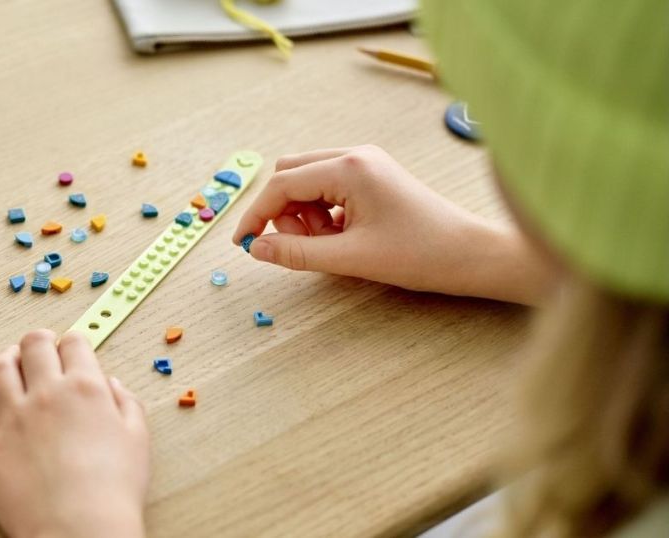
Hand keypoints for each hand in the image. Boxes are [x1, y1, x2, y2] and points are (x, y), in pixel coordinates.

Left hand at [0, 330, 148, 537]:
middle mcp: (46, 394)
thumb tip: (111, 385)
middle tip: (39, 343)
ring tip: (8, 360)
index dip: (73, 342)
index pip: (74, 344)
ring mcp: (11, 418)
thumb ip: (126, 404)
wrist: (80, 530)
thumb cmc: (114, 490)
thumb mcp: (138, 439)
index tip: (72, 346)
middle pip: (33, 347)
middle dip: (38, 340)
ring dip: (4, 359)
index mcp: (85, 388)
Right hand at [233, 145, 556, 305]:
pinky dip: (323, 214)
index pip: (281, 184)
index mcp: (349, 167)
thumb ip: (297, 252)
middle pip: (290, 174)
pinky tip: (343, 238)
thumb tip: (257, 248)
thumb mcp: (351, 259)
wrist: (473, 254)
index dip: (256, 214)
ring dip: (303, 215)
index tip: (244, 243)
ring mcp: (365, 163)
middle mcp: (354, 155)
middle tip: (300, 245)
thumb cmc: (422, 254)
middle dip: (283, 211)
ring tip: (329, 246)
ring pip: (307, 181)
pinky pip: (328, 189)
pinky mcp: (373, 176)